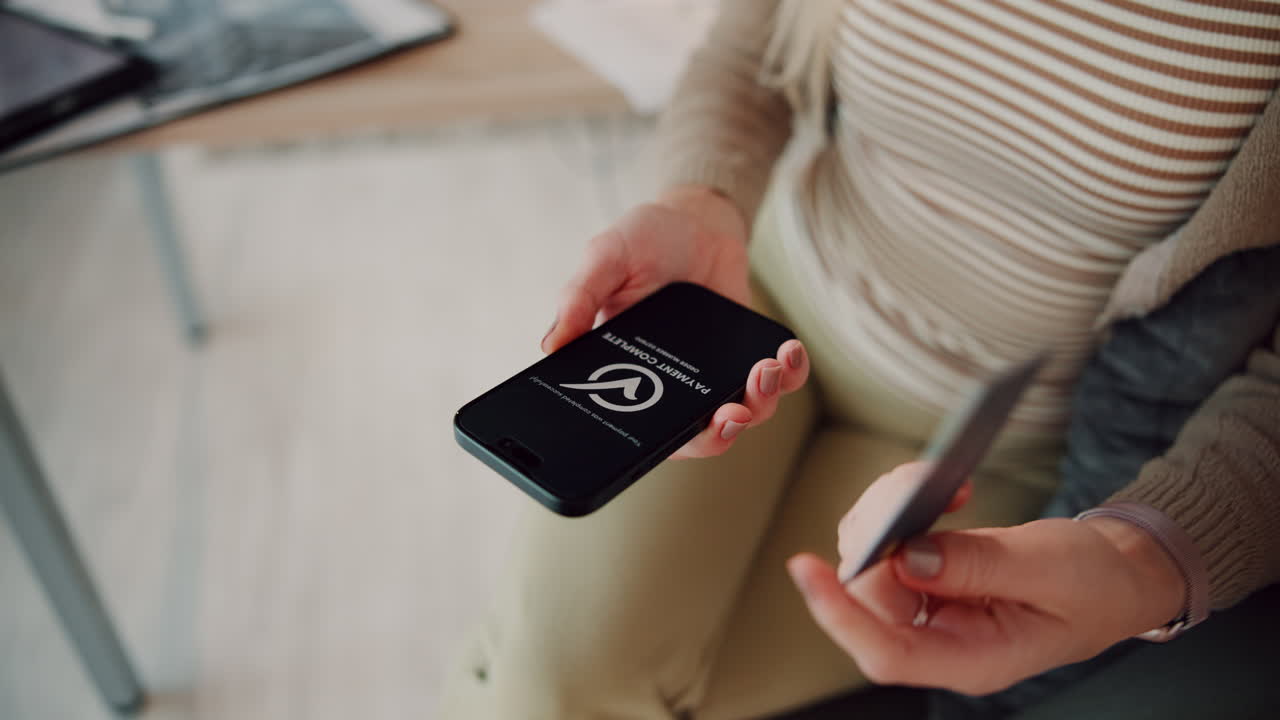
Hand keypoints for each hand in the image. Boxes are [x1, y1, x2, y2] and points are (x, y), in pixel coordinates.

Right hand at [543, 185, 808, 458]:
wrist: (696, 220)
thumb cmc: (643, 240)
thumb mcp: (603, 257)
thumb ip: (578, 297)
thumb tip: (551, 346)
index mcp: (629, 375)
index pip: (640, 430)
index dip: (662, 445)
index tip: (681, 435)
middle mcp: (672, 385)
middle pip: (697, 436)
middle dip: (720, 433)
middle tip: (733, 412)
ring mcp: (714, 374)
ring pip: (743, 415)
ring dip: (760, 404)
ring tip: (765, 370)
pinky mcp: (749, 357)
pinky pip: (776, 383)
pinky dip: (789, 375)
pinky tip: (786, 352)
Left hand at [788, 463, 1184, 695]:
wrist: (1117, 573)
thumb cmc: (1095, 584)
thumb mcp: (1050, 570)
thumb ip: (979, 567)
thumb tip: (907, 556)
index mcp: (972, 660)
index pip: (886, 653)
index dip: (840, 615)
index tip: (807, 568)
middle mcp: (939, 640)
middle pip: (868, 595)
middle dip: (876, 531)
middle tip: (915, 484)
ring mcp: (929, 608)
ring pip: (870, 559)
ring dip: (887, 511)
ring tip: (935, 480)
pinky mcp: (926, 575)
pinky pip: (887, 540)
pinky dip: (900, 506)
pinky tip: (938, 489)